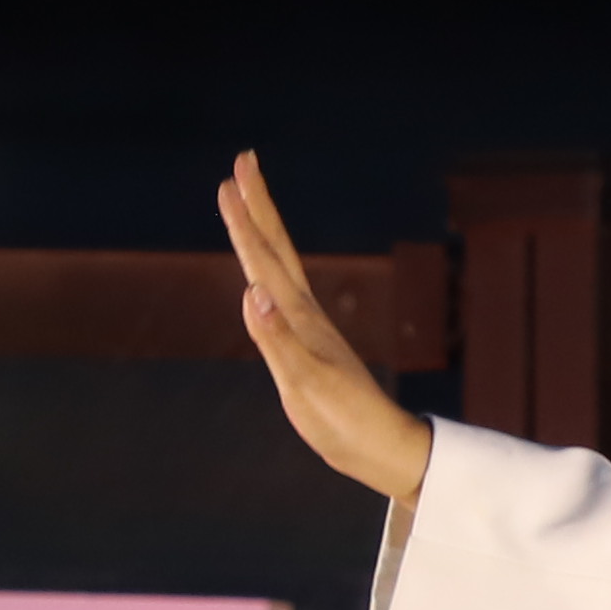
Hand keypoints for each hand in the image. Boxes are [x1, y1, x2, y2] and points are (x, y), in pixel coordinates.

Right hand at [217, 151, 435, 499]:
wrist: (380, 445)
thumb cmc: (344, 420)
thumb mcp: (304, 384)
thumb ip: (277, 339)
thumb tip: (252, 291)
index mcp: (299, 318)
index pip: (265, 259)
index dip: (246, 220)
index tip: (230, 179)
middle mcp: (304, 313)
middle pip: (276, 248)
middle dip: (256, 205)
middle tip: (242, 164)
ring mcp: (308, 326)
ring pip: (279, 266)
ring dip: (261, 232)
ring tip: (246, 207)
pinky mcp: (309, 343)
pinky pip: (281, 293)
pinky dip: (267, 272)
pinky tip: (262, 276)